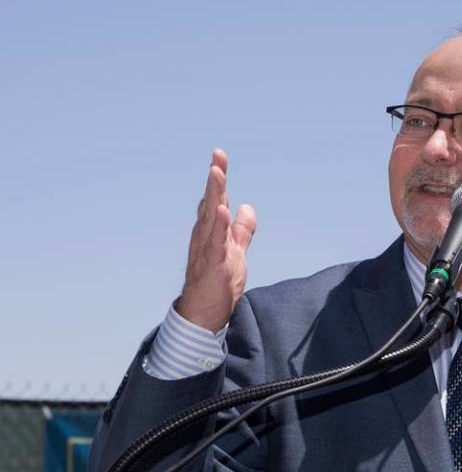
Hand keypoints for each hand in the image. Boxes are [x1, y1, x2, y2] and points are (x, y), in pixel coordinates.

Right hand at [176, 149, 256, 331]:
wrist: (204, 314)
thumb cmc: (217, 284)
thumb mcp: (235, 251)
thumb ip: (241, 231)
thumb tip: (247, 207)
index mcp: (211, 233)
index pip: (217, 201)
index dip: (219, 180)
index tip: (219, 157)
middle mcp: (205, 237)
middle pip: (212, 204)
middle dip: (215, 180)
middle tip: (218, 156)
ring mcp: (207, 251)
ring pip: (211, 219)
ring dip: (215, 196)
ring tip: (217, 173)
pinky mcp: (212, 267)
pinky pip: (215, 244)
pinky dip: (219, 227)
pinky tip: (222, 211)